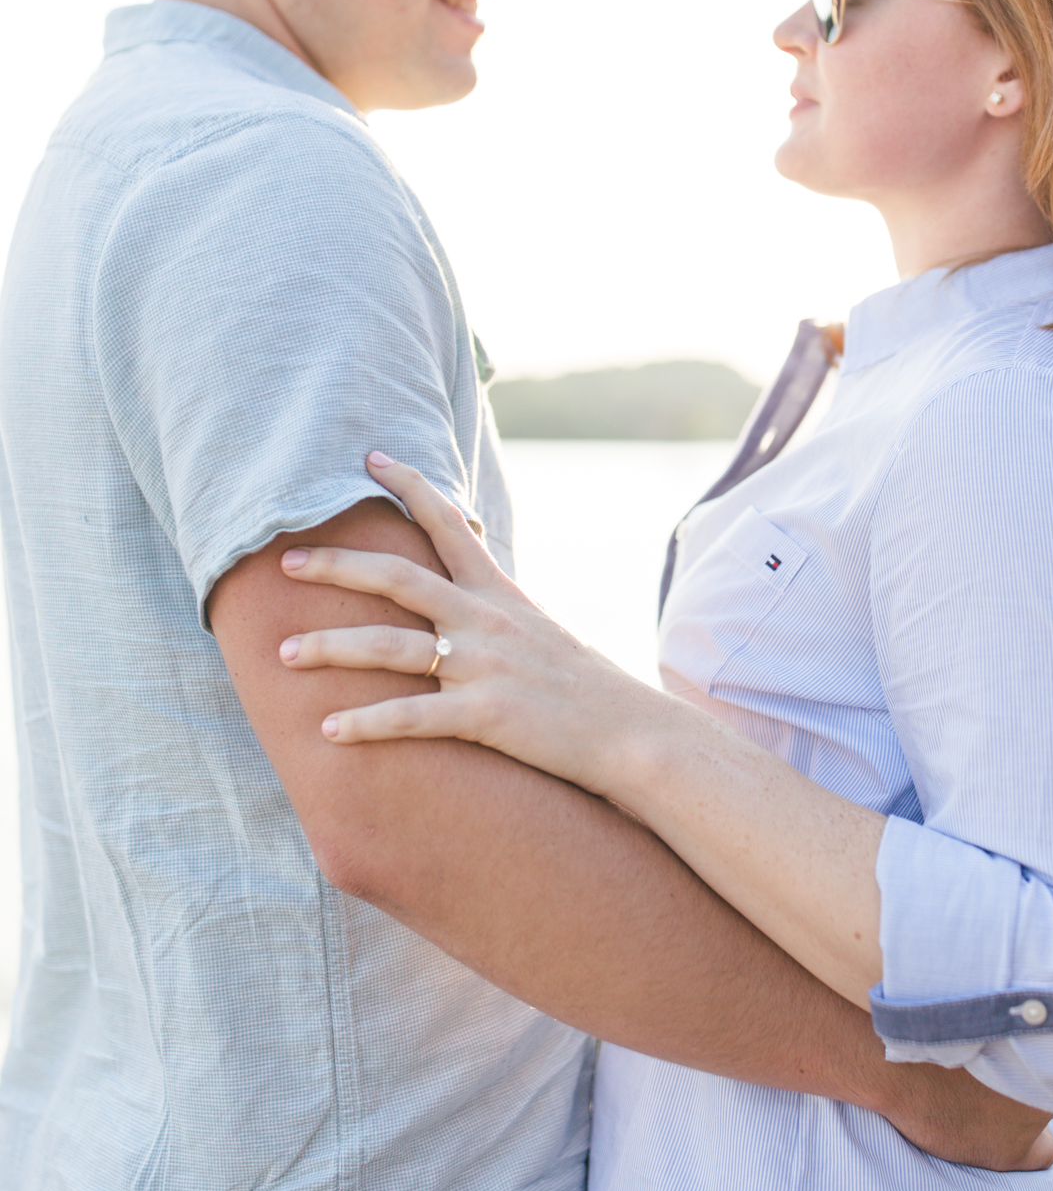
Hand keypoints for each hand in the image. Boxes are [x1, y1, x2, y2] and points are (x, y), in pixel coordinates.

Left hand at [279, 454, 668, 797]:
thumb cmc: (583, 688)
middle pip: (398, 578)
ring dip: (330, 649)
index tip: (370, 458)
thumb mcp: (539, 632)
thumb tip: (462, 599)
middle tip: (285, 560)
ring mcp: (484, 667)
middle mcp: (486, 620)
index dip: (408, 486)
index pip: (449, 523)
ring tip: (282, 653)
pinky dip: (367, 722)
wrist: (631, 732)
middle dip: (337, 566)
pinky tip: (329, 729)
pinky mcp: (486, 716)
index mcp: (499, 594)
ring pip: (390, 648)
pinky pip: (412, 716)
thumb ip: (496, 612)